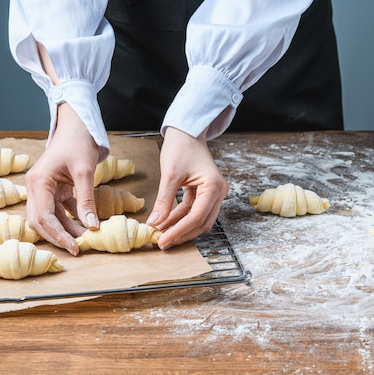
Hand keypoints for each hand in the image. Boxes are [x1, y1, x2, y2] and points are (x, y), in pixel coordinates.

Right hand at [24, 103, 99, 254]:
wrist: (78, 125)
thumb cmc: (79, 143)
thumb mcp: (85, 172)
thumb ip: (86, 201)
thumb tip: (92, 226)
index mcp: (38, 182)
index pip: (43, 217)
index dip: (58, 235)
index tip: (75, 247)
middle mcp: (35, 187)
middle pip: (41, 221)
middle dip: (58, 236)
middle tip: (78, 249)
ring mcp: (44, 188)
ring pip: (50, 217)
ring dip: (66, 228)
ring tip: (85, 239)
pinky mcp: (54, 188)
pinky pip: (59, 209)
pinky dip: (71, 218)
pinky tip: (86, 225)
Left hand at [146, 127, 228, 248]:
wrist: (187, 132)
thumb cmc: (181, 146)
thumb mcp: (170, 174)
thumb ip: (164, 201)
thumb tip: (155, 223)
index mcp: (213, 186)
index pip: (196, 217)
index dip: (179, 231)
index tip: (163, 240)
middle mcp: (219, 192)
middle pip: (202, 223)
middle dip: (182, 233)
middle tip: (162, 242)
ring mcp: (214, 193)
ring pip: (199, 219)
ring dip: (181, 228)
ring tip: (162, 234)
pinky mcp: (206, 193)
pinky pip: (195, 211)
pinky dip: (181, 218)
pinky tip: (166, 222)